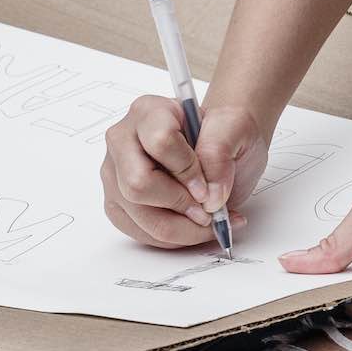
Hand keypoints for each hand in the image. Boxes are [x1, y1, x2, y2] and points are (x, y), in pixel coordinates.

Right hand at [101, 98, 268, 248]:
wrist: (220, 145)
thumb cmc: (223, 133)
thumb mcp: (236, 127)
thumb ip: (220, 151)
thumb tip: (209, 196)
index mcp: (149, 111)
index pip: (160, 142)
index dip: (188, 171)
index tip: (209, 186)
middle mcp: (122, 141)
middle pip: (138, 185)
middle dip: (180, 206)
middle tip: (207, 210)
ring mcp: (115, 174)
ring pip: (140, 215)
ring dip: (182, 229)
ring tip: (208, 222)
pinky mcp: (117, 203)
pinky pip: (140, 233)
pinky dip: (173, 238)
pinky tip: (193, 226)